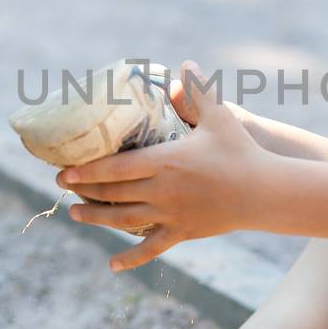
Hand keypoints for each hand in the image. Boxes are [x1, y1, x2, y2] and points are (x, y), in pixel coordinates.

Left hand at [57, 60, 271, 270]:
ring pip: (123, 220)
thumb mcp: (221, 116)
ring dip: (95, 218)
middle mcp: (162, 190)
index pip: (115, 168)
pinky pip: (151, 248)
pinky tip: (111, 265)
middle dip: (83, 191)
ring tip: (74, 214)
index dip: (86, 171)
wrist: (265, 192)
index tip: (63, 171)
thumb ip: (200, 90)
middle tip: (63, 185)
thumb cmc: (241, 151)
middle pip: (112, 194)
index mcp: (165, 161)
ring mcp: (170, 215)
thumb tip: (187, 63)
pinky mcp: (182, 232)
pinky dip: (130, 258)